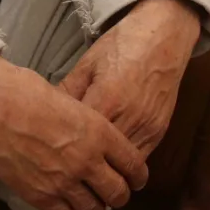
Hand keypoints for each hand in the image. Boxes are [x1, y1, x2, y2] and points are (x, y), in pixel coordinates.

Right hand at [0, 57, 147, 209]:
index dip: (137, 176)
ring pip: (94, 209)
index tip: (135, 178)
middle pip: (118, 194)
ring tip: (87, 196)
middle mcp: (86, 161)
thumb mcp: (69, 99)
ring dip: (94, 204)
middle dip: (119, 194)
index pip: (134, 165)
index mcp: (99, 133)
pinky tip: (63, 199)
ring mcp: (63, 181)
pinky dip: (68, 209)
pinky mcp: (39, 194)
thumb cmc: (24, 91)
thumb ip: (86, 123)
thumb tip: (91, 134)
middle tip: (112, 190)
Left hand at [60, 0, 200, 156]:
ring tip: (85, 171)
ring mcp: (147, 128)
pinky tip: (110, 163)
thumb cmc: (121, 46)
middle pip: (101, 156)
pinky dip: (123, 165)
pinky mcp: (159, 132)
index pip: (81, 136)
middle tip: (65, 167)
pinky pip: (140, 159)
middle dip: (83, 163)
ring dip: (105, 169)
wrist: (163, 38)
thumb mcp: (87, 64)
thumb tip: (47, 114)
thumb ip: (68, 91)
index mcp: (107, 99)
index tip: (51, 150)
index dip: (64, 146)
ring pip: (122, 166)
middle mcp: (129, 118)